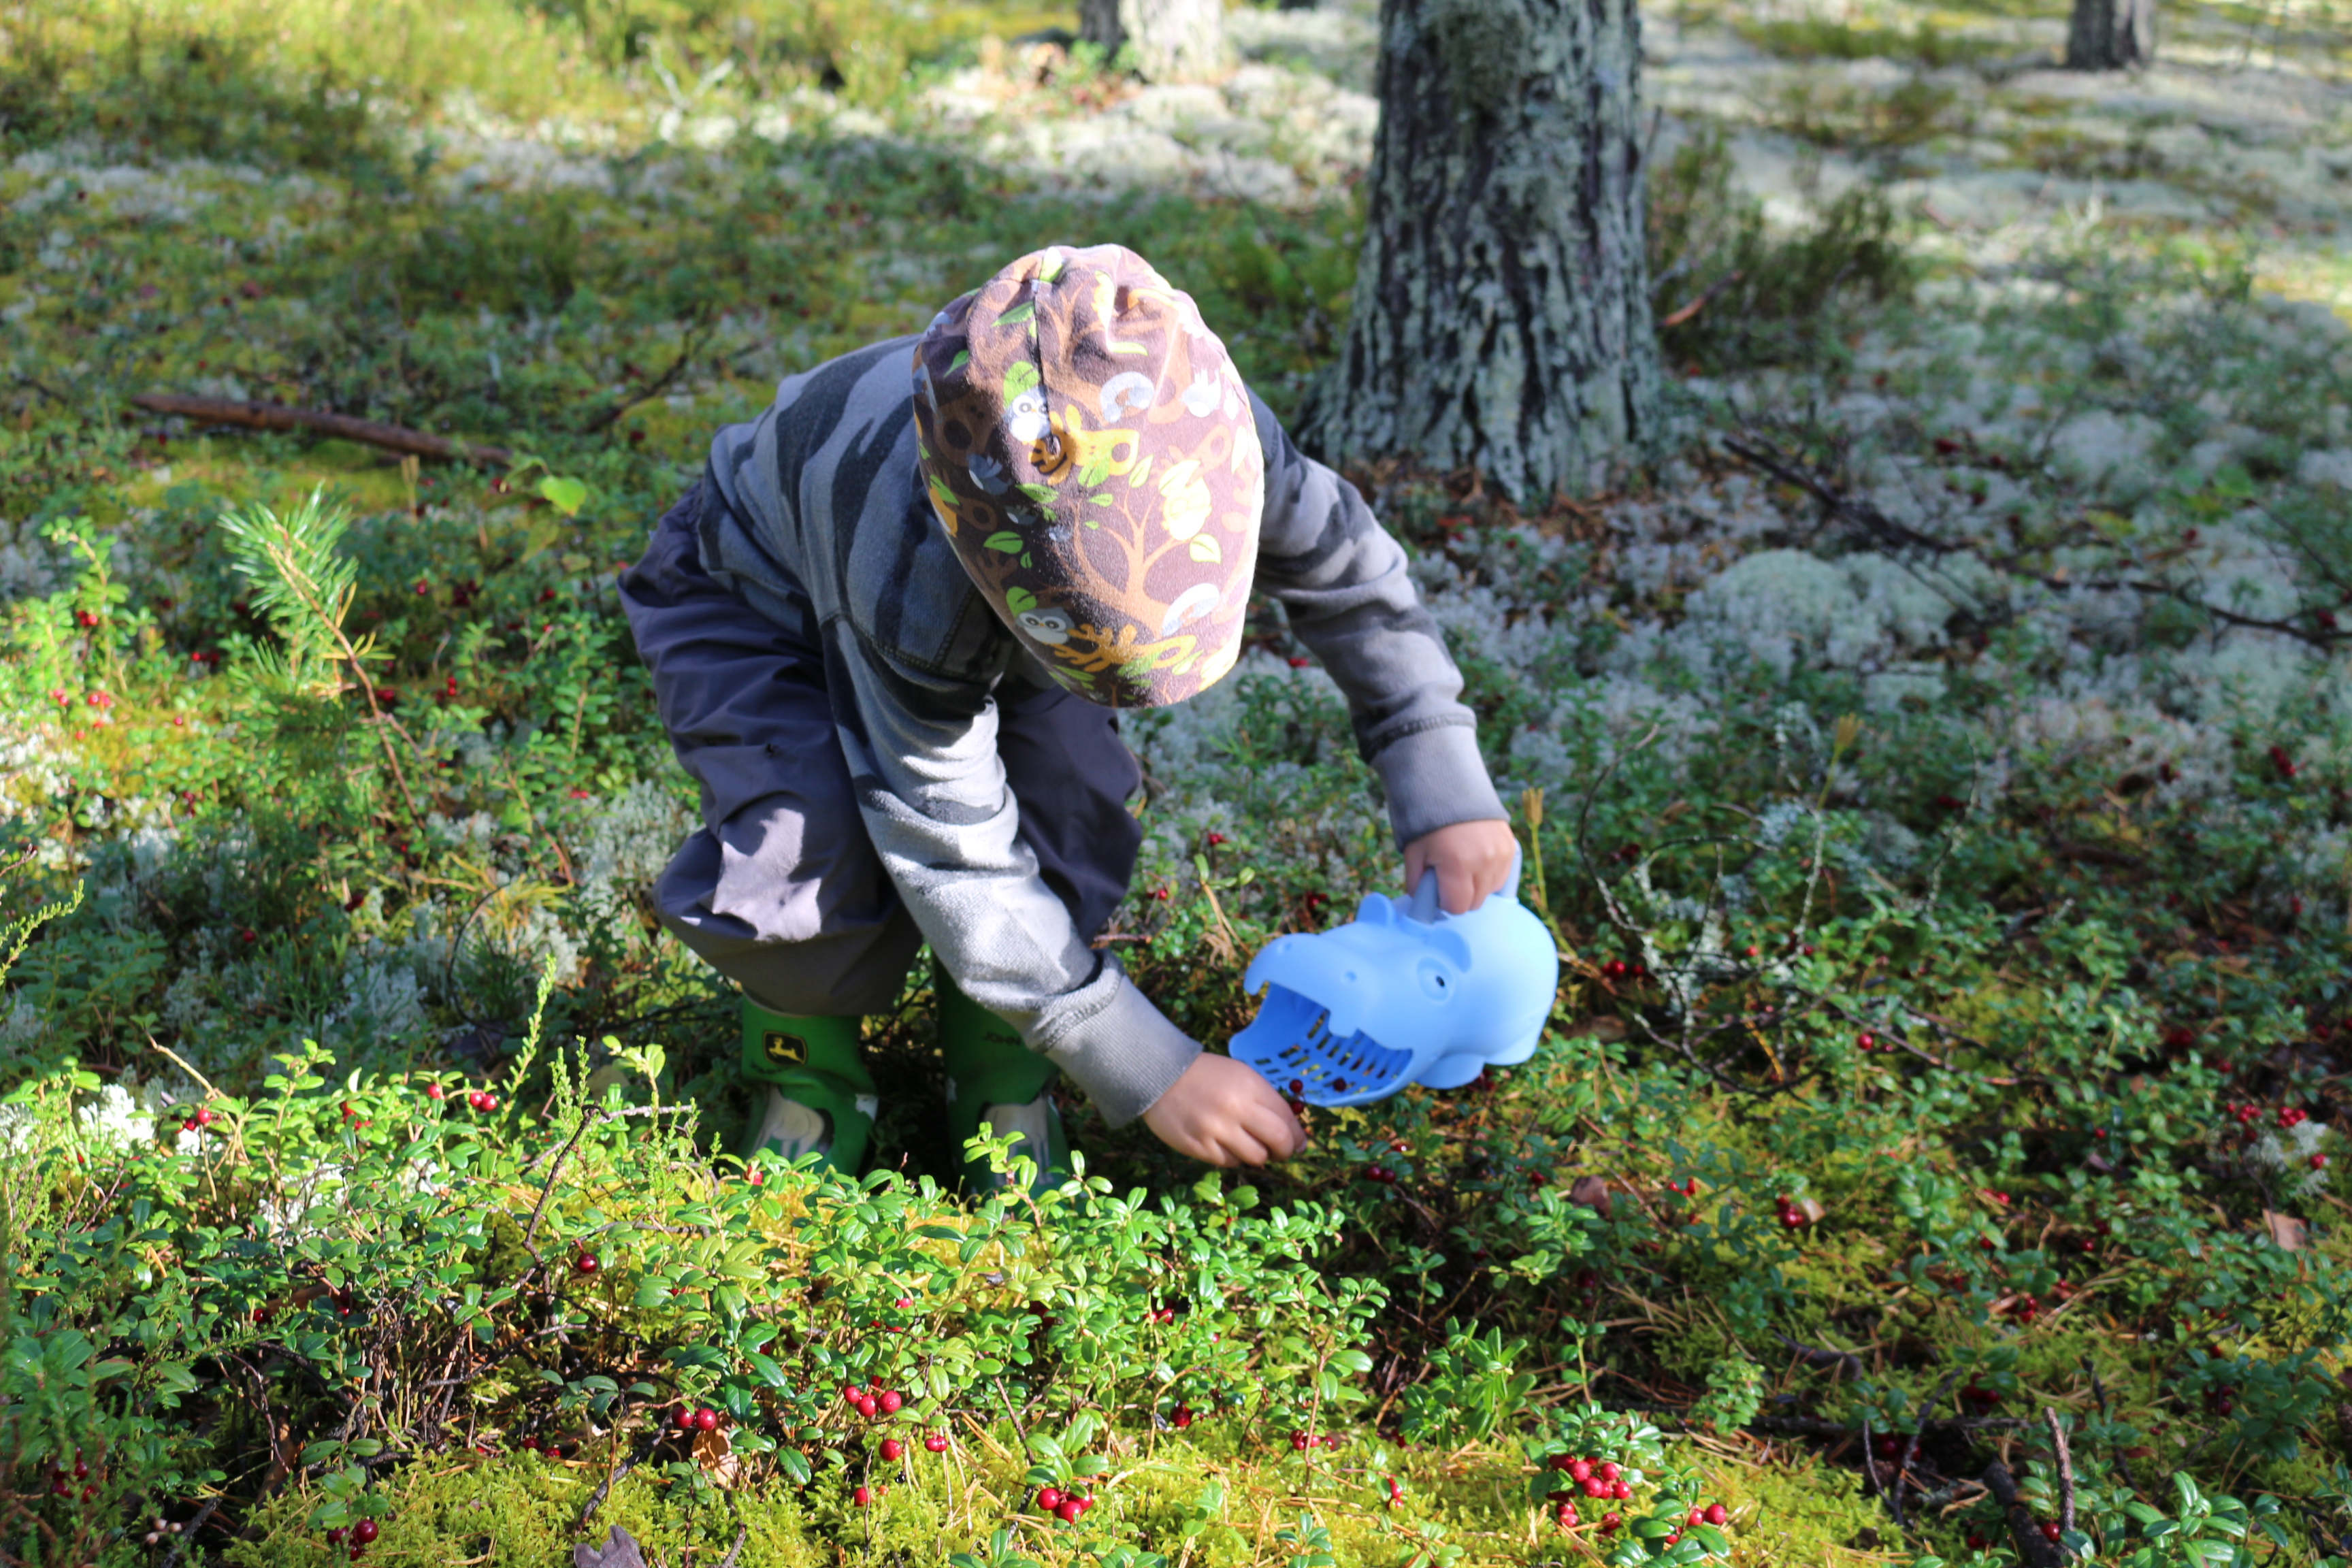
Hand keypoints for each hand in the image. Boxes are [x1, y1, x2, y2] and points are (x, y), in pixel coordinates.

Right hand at [1142, 1053, 1309, 1167]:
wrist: (1160, 1076)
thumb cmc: (1206, 1075)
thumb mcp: (1240, 1076)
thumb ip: (1264, 1099)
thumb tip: (1290, 1132)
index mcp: (1250, 1086)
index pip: (1286, 1119)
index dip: (1297, 1135)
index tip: (1299, 1143)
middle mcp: (1236, 1108)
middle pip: (1278, 1141)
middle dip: (1286, 1151)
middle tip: (1283, 1153)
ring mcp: (1216, 1130)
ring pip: (1256, 1157)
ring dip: (1259, 1156)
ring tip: (1251, 1147)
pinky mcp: (1199, 1147)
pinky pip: (1229, 1162)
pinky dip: (1233, 1157)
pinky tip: (1226, 1145)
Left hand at [1402, 819, 1518, 914]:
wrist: (1451, 786)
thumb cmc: (1428, 821)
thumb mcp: (1414, 853)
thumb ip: (1417, 884)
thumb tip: (1424, 904)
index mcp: (1457, 865)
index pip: (1457, 907)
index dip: (1444, 902)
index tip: (1438, 890)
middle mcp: (1484, 862)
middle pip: (1475, 902)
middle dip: (1460, 896)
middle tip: (1448, 877)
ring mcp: (1501, 854)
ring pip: (1490, 890)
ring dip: (1477, 886)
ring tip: (1463, 864)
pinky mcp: (1510, 847)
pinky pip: (1502, 875)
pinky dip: (1490, 874)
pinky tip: (1476, 859)